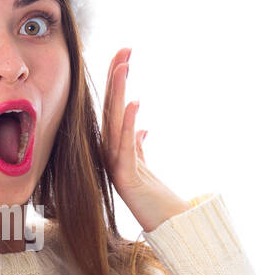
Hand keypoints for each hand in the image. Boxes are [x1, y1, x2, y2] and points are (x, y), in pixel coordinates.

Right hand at [100, 47, 191, 231]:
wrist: (163, 225)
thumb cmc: (155, 198)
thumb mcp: (145, 165)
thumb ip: (138, 145)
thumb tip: (142, 127)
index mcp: (115, 146)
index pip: (114, 107)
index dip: (117, 81)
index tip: (124, 54)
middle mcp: (110, 152)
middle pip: (111, 108)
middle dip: (116, 78)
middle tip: (124, 49)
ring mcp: (115, 164)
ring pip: (114, 122)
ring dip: (119, 93)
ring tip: (124, 67)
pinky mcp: (125, 177)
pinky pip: (126, 146)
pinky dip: (129, 124)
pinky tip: (134, 103)